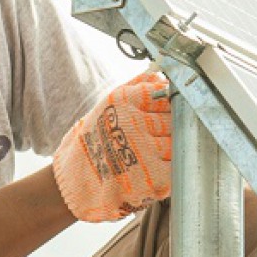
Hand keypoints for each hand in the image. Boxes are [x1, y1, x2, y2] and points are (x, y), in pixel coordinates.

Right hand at [52, 72, 172, 221]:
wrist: (77, 182)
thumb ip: (136, 86)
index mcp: (123, 100)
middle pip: (176, 118)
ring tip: (151, 156)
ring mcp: (144, 151)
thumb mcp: (108, 105)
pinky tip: (154, 170)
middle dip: (171, 128)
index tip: (166, 112)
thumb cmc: (96, 141)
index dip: (169, 104)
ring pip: (178, 142)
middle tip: (157, 138)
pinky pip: (177, 166)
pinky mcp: (153, 178)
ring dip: (171, 150)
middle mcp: (133, 123)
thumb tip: (161, 75)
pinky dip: (170, 169)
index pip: (165, 92)